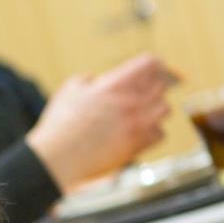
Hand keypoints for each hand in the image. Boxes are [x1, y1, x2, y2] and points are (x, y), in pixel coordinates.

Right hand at [28, 53, 174, 189]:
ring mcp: (137, 125)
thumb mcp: (70, 89)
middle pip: (162, 85)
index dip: (153, 65)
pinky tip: (138, 132)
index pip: (151, 63)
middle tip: (143, 92)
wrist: (58, 159)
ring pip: (165, 109)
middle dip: (152, 86)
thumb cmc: (60, 125)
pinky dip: (152, 132)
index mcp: (115, 85)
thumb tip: (97, 80)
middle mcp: (131, 102)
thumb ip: (89, 79)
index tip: (152, 69)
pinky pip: (160, 133)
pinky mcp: (138, 146)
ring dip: (155, 109)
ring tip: (142, 112)